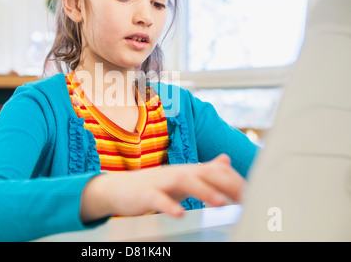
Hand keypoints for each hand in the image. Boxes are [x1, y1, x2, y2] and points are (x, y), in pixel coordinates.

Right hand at [80, 154, 244, 222]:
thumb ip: (205, 170)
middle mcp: (178, 172)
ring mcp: (161, 182)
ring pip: (184, 181)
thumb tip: (225, 160)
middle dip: (227, 184)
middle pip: (204, 173)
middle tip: (246, 199)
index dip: (236, 181)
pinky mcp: (146, 194)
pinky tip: (180, 214)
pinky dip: (169, 206)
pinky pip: (158, 199)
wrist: (120, 188)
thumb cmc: (155, 185)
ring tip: (220, 204)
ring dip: (203, 191)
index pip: (217, 172)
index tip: (255, 196)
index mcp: (189, 170)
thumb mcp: (182, 177)